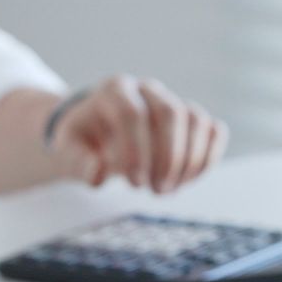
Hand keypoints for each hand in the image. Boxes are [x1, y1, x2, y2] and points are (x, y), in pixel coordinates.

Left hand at [49, 75, 227, 194]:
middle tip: (156, 191)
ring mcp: (172, 100)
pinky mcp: (191, 118)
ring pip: (196, 120)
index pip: (131, 113)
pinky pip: (213, 130)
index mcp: (114, 90)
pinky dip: (207, 157)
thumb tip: (97, 174)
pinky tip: (187, 180)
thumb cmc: (83, 140)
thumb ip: (78, 162)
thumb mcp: (69, 149)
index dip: (136, 150)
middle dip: (167, 156)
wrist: (97, 132)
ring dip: (189, 160)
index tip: (135, 183)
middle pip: (169, 113)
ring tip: (168, 190)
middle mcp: (147, 90)